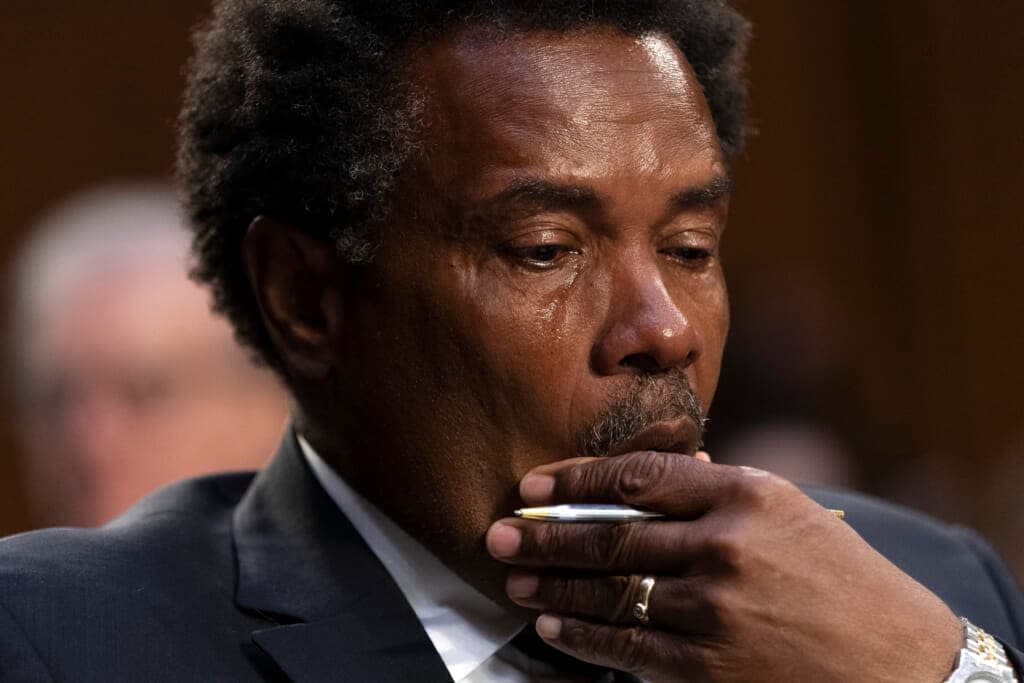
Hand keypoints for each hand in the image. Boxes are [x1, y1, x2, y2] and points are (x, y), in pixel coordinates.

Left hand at [486, 452, 961, 681]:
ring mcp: (714, 610)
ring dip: (552, 584)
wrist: (902, 665)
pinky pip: (626, 648)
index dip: (576, 479)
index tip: (534, 485)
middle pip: (611, 534)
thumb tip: (662, 474)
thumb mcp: (791, 513)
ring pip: (609, 591)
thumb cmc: (845, 581)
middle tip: (499, 532)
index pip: (639, 476)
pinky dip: (581, 635)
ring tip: (514, 576)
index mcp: (746, 495)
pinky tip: (553, 625)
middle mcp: (725, 546)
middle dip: (544, 534)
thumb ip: (722, 490)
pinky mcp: (709, 668)